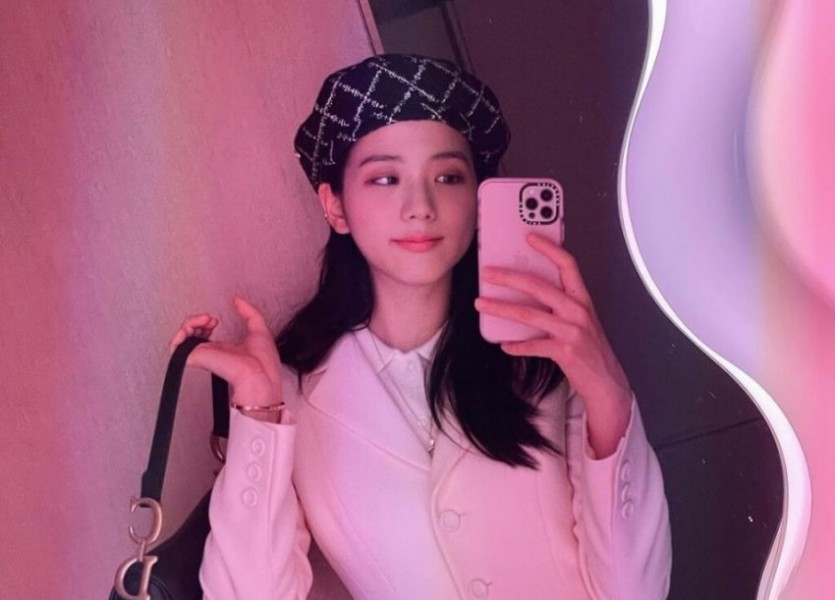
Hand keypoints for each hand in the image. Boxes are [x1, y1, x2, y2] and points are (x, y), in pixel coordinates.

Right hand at [168, 295, 283, 421]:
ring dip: (189, 322)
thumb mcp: (259, 329)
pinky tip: (194, 327)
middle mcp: (209, 353)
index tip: (215, 320)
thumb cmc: (261, 362)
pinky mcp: (195, 357)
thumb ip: (249, 312)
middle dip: (196, 320)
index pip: (203, 333)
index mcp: (221, 349)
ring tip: (205, 320)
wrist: (258, 375)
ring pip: (181, 337)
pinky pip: (175, 347)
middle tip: (210, 319)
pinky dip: (179, 333)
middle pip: (190, 333)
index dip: (205, 322)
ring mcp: (202, 355)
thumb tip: (237, 299)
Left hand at [474, 233, 631, 455]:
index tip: (529, 237)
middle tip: (488, 273)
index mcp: (582, 298)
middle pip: (539, 286)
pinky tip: (504, 344)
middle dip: (509, 277)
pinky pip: (533, 345)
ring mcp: (572, 331)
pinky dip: (516, 345)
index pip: (567, 264)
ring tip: (481, 304)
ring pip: (529, 314)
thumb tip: (523, 292)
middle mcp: (578, 311)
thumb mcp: (578, 320)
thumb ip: (557, 304)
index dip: (549, 248)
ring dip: (501, 308)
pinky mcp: (565, 351)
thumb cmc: (589, 348)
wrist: (607, 381)